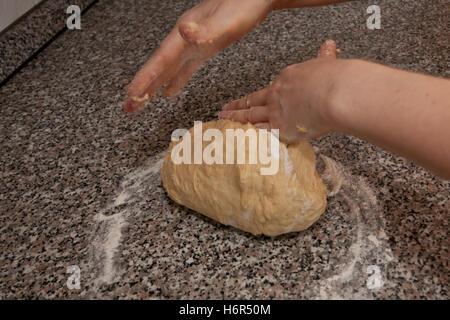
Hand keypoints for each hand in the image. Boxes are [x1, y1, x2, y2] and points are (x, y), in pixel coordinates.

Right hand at [123, 0, 275, 111]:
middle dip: (143, 87)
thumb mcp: (226, 19)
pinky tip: (170, 90)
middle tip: (129, 106)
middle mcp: (185, 38)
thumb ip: (206, 29)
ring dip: (154, 85)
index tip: (132, 94)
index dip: (146, 78)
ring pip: (168, 68)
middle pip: (159, 66)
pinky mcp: (205, 47)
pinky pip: (184, 68)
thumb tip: (184, 31)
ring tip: (141, 101)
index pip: (161, 60)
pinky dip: (176, 80)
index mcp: (185, 32)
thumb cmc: (244, 4)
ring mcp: (193, 42)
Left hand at [218, 40, 343, 142]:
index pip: (270, 88)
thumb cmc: (333, 79)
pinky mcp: (280, 130)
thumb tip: (329, 45)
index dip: (261, 94)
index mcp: (286, 79)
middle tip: (223, 109)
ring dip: (235, 119)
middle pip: (253, 101)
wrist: (334, 94)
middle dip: (237, 105)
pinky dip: (247, 136)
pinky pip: (260, 135)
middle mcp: (277, 95)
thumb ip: (324, 57)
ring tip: (223, 121)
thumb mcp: (327, 63)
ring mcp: (276, 113)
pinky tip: (237, 138)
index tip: (253, 98)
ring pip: (250, 117)